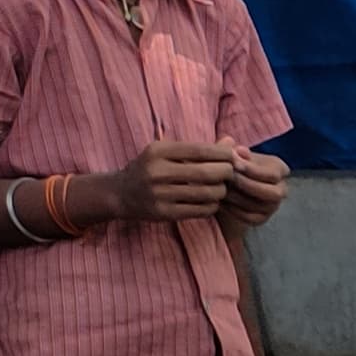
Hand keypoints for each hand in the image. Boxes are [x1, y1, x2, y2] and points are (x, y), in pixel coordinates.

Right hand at [97, 141, 239, 222]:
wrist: (121, 194)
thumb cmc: (151, 169)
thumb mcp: (167, 153)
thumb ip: (198, 149)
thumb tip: (232, 142)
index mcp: (158, 151)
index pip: (199, 150)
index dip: (223, 154)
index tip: (235, 157)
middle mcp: (156, 171)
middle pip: (206, 173)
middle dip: (226, 173)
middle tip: (232, 174)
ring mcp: (159, 194)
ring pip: (206, 193)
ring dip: (221, 191)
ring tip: (221, 188)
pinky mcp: (164, 213)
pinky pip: (200, 210)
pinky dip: (213, 205)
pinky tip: (211, 201)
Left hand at [220, 149, 290, 227]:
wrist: (228, 183)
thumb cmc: (233, 164)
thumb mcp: (233, 153)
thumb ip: (234, 149)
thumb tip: (240, 150)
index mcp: (280, 169)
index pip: (273, 174)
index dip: (252, 170)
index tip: (233, 163)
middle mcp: (281, 189)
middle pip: (273, 193)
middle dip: (248, 185)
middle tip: (227, 178)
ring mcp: (273, 206)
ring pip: (260, 206)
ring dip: (238, 197)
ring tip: (221, 188)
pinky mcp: (261, 218)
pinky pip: (249, 217)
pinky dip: (233, 210)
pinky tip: (220, 200)